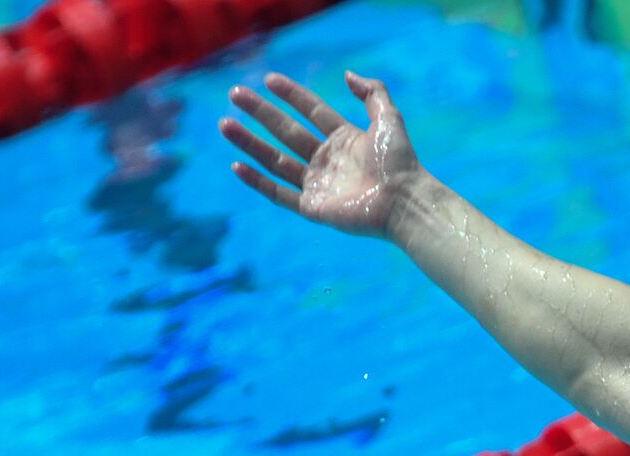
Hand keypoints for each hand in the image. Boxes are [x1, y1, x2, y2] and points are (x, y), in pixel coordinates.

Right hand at [219, 71, 422, 238]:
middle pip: (286, 132)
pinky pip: (278, 193)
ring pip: (275, 160)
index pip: (311, 111)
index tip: (269, 79)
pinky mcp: (312, 207)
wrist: (403, 201)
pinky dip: (257, 182)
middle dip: (260, 114)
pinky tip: (237, 165)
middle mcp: (328, 160)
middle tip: (235, 94)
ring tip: (225, 124)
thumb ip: (372, 92)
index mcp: (344, 139)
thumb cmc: (399, 162)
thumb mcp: (389, 118)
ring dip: (249, 143)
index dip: (291, 95)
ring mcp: (318, 184)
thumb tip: (348, 74)